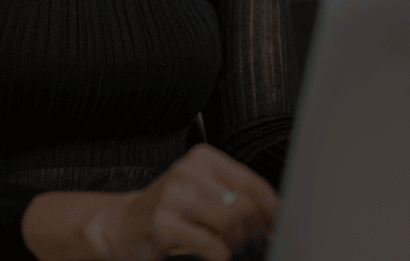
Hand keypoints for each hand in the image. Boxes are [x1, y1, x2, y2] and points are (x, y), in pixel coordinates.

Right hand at [94, 144, 279, 260]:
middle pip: (242, 203)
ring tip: (232, 245)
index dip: (272, 208)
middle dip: (255, 228)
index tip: (281, 224)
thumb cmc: (174, 207)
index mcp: (201, 157)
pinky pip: (211, 244)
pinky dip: (220, 254)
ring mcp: (173, 196)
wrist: (128, 223)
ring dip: (237, 241)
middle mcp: (186, 171)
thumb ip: (236, 193)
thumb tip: (278, 213)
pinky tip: (214, 253)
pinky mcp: (163, 224)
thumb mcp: (203, 189)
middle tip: (256, 240)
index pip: (250, 181)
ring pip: (229, 221)